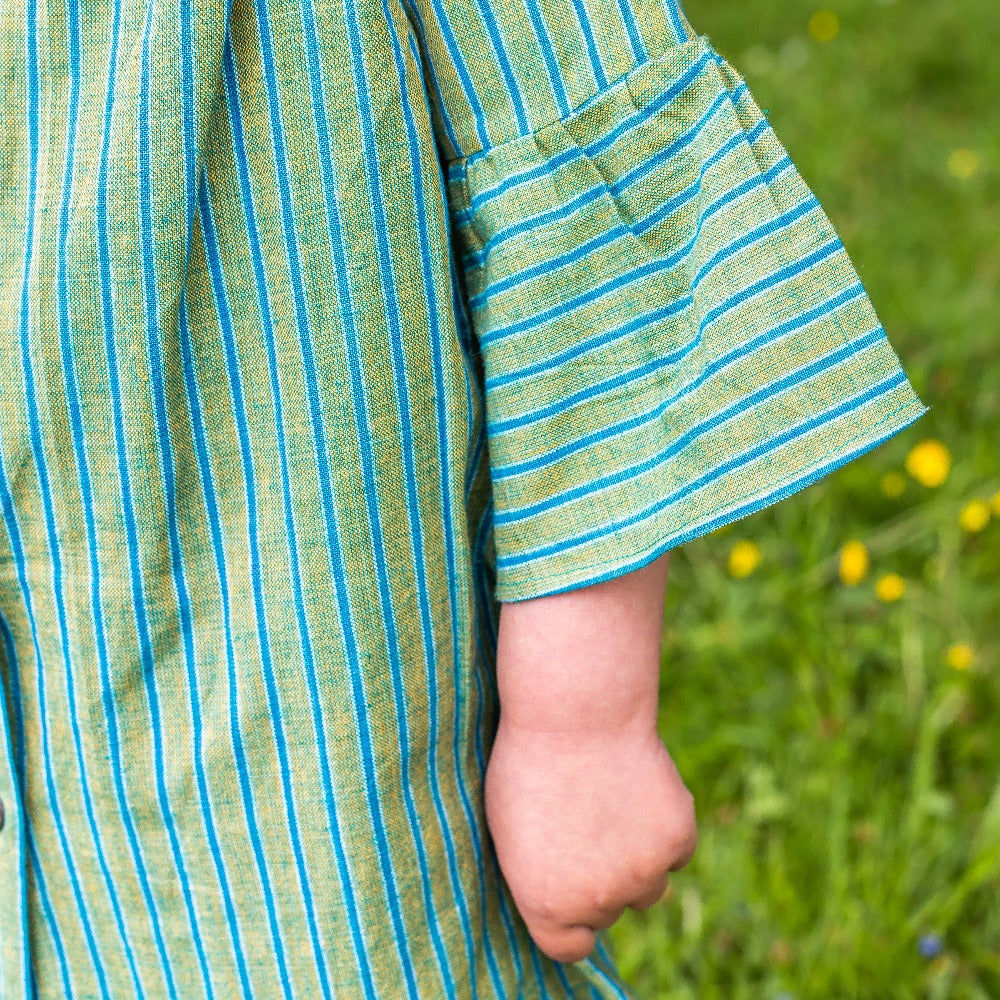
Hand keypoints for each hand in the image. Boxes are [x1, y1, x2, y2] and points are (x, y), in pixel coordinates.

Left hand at [484, 716, 697, 963]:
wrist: (576, 715)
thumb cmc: (529, 760)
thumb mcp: (507, 826)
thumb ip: (535, 873)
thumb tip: (554, 891)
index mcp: (546, 905)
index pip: (569, 947)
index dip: (571, 920)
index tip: (571, 890)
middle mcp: (597, 901)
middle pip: (610, 911)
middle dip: (602, 881)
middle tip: (589, 828)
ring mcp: (643, 874)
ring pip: (649, 887)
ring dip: (638, 862)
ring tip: (613, 807)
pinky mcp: (677, 840)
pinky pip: (677, 850)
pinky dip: (665, 829)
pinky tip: (641, 791)